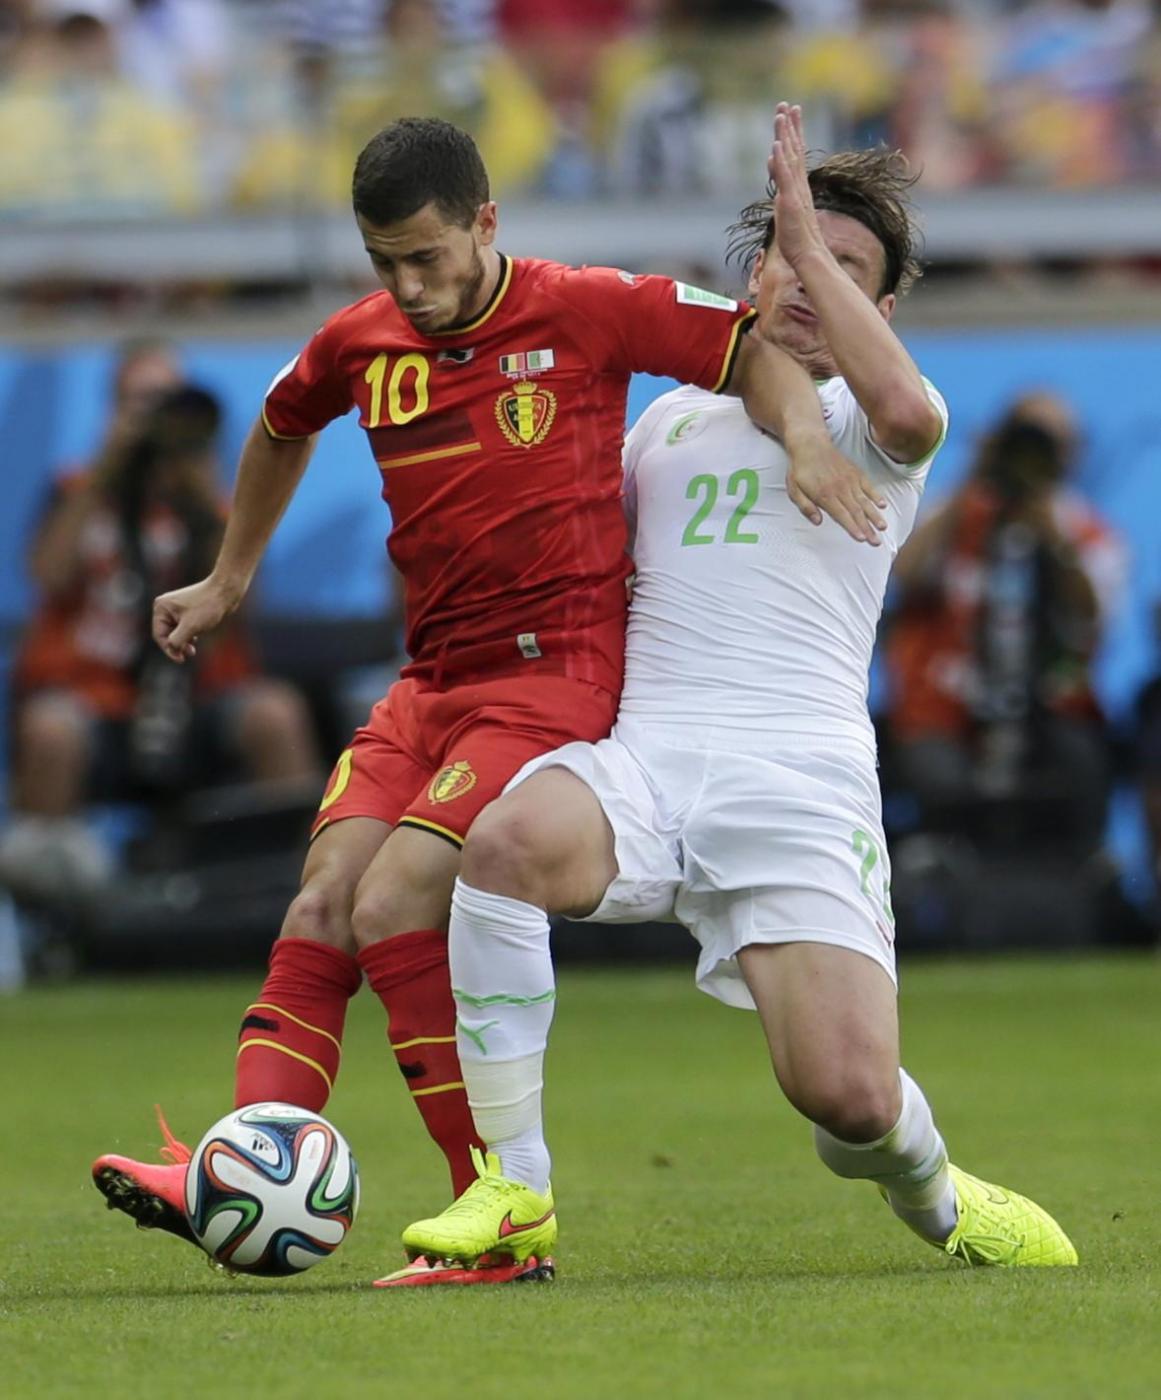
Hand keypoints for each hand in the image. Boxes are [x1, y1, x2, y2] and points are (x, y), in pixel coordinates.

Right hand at [152, 576, 239, 662]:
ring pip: (175, 632)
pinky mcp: (187, 611)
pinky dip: (188, 636)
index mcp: (161, 608)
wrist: (225, 592)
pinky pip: (183, 628)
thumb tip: (171, 649)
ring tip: (192, 650)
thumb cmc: (207, 606)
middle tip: (190, 653)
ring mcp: (176, 609)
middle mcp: (166, 607)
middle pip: (166, 634)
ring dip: (183, 642)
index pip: (159, 635)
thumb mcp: (190, 627)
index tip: (180, 660)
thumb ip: (177, 640)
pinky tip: (195, 639)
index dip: (169, 649)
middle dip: (177, 645)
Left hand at [767, 102, 825, 271]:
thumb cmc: (798, 236)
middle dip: (790, 126)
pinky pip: (784, 178)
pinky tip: (776, 146)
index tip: (791, 112)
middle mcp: (799, 184)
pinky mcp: (789, 201)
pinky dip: (780, 161)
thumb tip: (776, 175)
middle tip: (786, 104)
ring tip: (781, 116)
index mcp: (798, 185)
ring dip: (785, 136)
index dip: (794, 132)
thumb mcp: (787, 208)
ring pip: (789, 158)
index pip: (796, 153)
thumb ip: (783, 190)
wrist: (808, 253)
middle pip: (794, 149)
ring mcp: (795, 191)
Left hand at [786, 435, 887, 545]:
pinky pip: (868, 485)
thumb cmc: (800, 469)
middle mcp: (840, 489)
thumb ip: (805, 506)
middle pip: (856, 512)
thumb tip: (818, 521)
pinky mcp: (855, 473)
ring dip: (875, 515)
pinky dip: (876, 495)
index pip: (842, 515)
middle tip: (877, 541)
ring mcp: (850, 480)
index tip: (862, 539)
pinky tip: (883, 505)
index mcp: (825, 495)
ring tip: (883, 527)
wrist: (810, 444)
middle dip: (868, 528)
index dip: (852, 528)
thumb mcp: (794, 489)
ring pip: (865, 501)